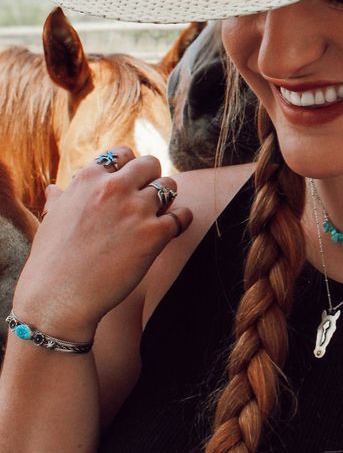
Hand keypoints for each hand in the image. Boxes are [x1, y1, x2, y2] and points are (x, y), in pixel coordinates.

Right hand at [12, 147, 192, 341]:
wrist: (58, 298)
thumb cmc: (50, 263)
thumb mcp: (51, 221)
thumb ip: (60, 200)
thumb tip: (55, 189)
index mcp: (88, 179)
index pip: (122, 154)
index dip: (129, 168)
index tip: (129, 183)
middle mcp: (114, 187)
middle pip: (150, 164)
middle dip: (151, 179)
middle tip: (147, 199)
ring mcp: (136, 209)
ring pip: (169, 186)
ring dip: (167, 199)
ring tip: (158, 215)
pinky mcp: (154, 234)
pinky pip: (181, 216)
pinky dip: (181, 221)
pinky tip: (174, 229)